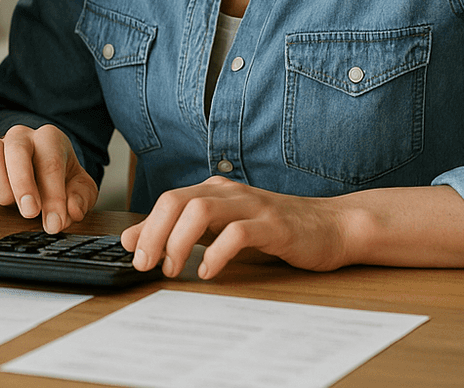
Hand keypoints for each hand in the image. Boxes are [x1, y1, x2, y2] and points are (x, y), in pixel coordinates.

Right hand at [0, 124, 98, 232]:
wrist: (39, 170)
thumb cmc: (59, 177)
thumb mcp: (79, 188)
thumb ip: (81, 198)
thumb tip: (72, 210)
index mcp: (50, 139)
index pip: (51, 163)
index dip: (53, 196)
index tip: (54, 223)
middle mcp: (21, 137)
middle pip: (17, 149)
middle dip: (22, 183)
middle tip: (29, 212)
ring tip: (7, 203)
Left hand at [121, 176, 347, 278]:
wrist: (333, 226)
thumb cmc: (275, 229)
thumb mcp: (224, 228)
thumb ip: (184, 231)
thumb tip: (135, 240)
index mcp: (215, 190)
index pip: (168, 200)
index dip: (145, 225)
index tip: (131, 252)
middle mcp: (229, 192)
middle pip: (177, 200)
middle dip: (154, 232)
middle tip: (145, 263)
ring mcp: (252, 206)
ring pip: (201, 211)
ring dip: (179, 241)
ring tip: (172, 268)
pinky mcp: (274, 225)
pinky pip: (237, 233)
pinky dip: (217, 253)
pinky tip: (209, 272)